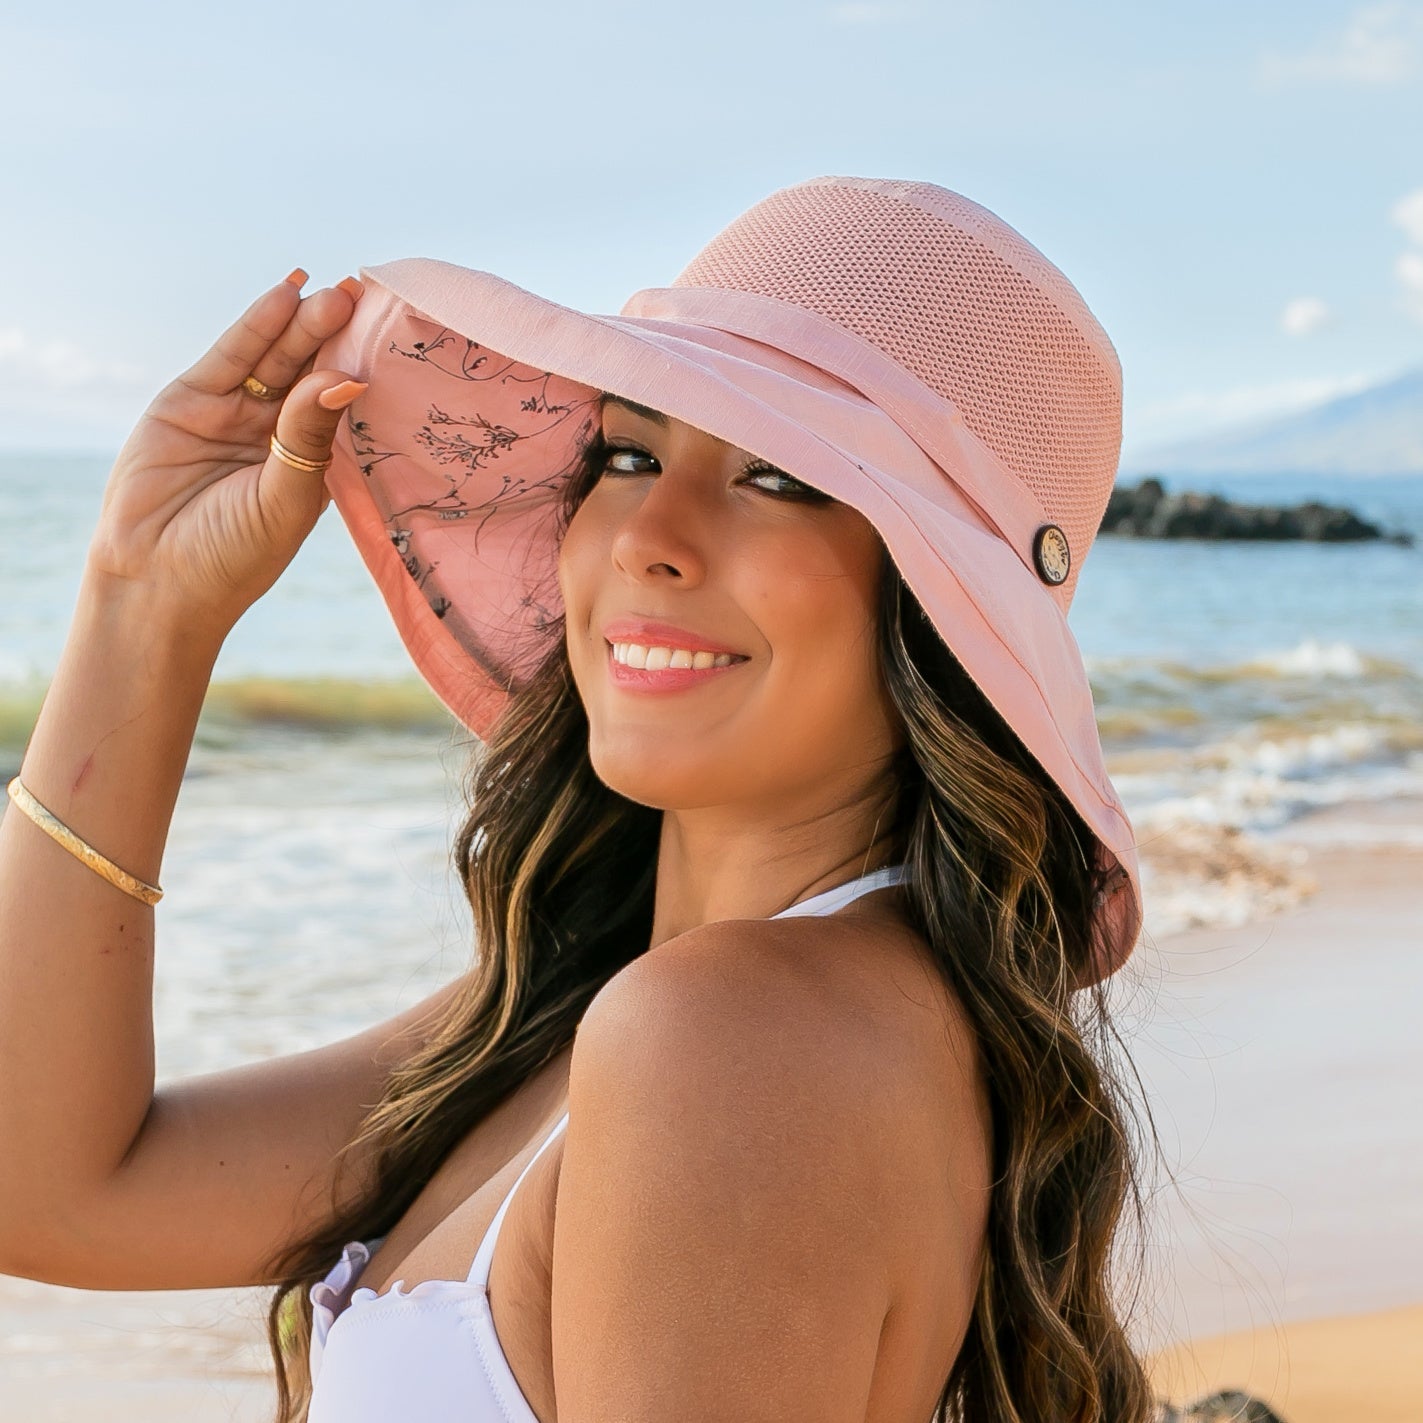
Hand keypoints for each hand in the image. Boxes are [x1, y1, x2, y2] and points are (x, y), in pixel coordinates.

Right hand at [84, 270, 367, 639]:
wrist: (158, 579)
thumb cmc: (235, 556)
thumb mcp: (285, 497)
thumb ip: (310, 437)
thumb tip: (347, 379)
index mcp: (311, 462)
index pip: (340, 403)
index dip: (359, 367)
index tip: (392, 333)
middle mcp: (276, 433)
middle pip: (309, 371)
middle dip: (334, 334)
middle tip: (364, 296)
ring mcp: (234, 415)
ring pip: (273, 359)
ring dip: (301, 324)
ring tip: (333, 293)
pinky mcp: (190, 401)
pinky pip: (230, 358)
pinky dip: (257, 327)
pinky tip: (284, 298)